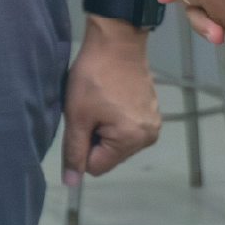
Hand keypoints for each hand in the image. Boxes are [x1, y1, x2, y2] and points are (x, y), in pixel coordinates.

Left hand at [61, 33, 163, 175]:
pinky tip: (111, 99)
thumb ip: (74, 152)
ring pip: (116, 143)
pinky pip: (126, 129)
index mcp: (132, 139)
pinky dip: (114, 119)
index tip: (83, 122)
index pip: (97, 166)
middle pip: (109, 156)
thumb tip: (72, 183)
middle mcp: (149, 136)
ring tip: (101, 102)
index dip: (83, 148)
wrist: (116, 40)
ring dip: (104, 128)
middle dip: (95, 137)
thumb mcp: (76, 116)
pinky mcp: (152, 112)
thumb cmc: (93, 76)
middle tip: (91, 109)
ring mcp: (153, 124)